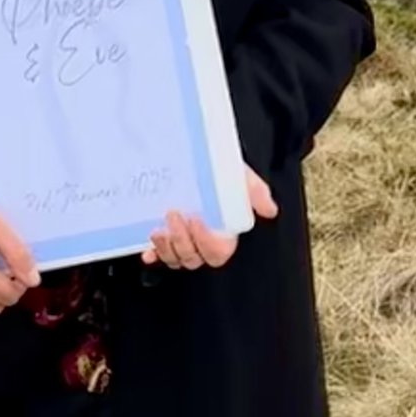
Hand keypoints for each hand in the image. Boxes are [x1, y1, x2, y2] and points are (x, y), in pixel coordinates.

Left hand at [140, 166, 276, 272]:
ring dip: (166, 248)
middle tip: (173, 215)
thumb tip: (268, 209)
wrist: (198, 158)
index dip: (206, 242)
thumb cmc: (222, 172)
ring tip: (159, 228)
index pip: (218, 252)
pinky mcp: (165, 235)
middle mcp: (202, 241)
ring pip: (175, 259)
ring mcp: (183, 240)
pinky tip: (147, 250)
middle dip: (182, 241)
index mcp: (223, 234)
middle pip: (193, 259)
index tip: (197, 219)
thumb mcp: (240, 176)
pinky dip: (152, 254)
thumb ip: (255, 192)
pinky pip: (157, 254)